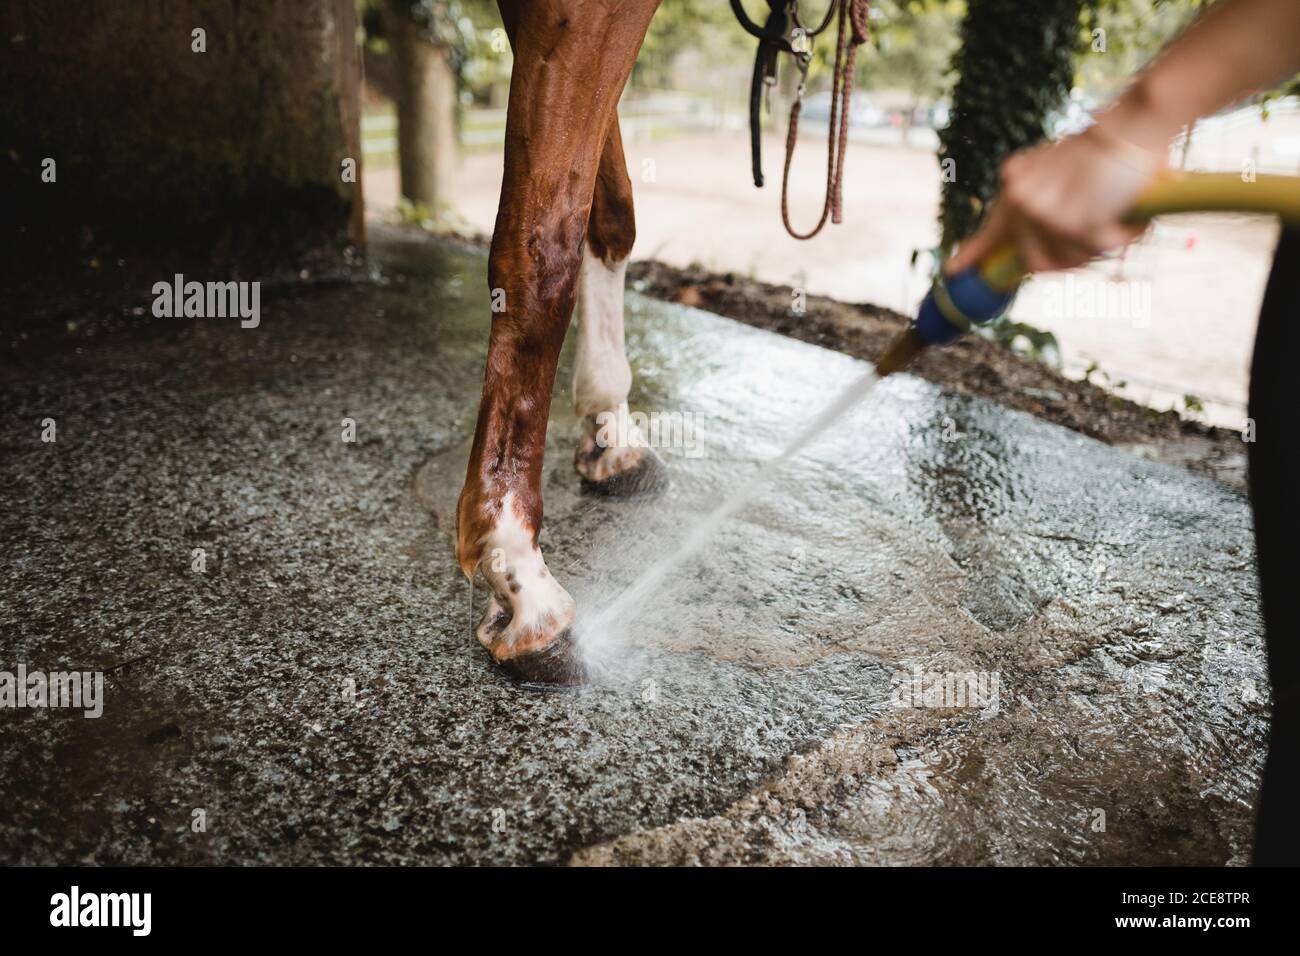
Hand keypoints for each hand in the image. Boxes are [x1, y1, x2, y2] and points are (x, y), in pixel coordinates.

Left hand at [945, 122, 1163, 275]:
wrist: (1133, 125)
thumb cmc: (1105, 147)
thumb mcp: (1056, 169)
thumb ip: (1038, 199)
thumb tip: (1031, 246)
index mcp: (1015, 184)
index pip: (991, 228)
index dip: (973, 253)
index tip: (952, 270)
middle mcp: (1021, 200)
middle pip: (1034, 260)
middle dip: (1065, 261)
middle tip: (1092, 241)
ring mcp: (1043, 214)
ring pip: (1066, 261)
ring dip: (1094, 250)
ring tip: (1114, 221)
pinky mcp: (1072, 225)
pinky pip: (1095, 253)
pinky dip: (1118, 240)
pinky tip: (1126, 219)